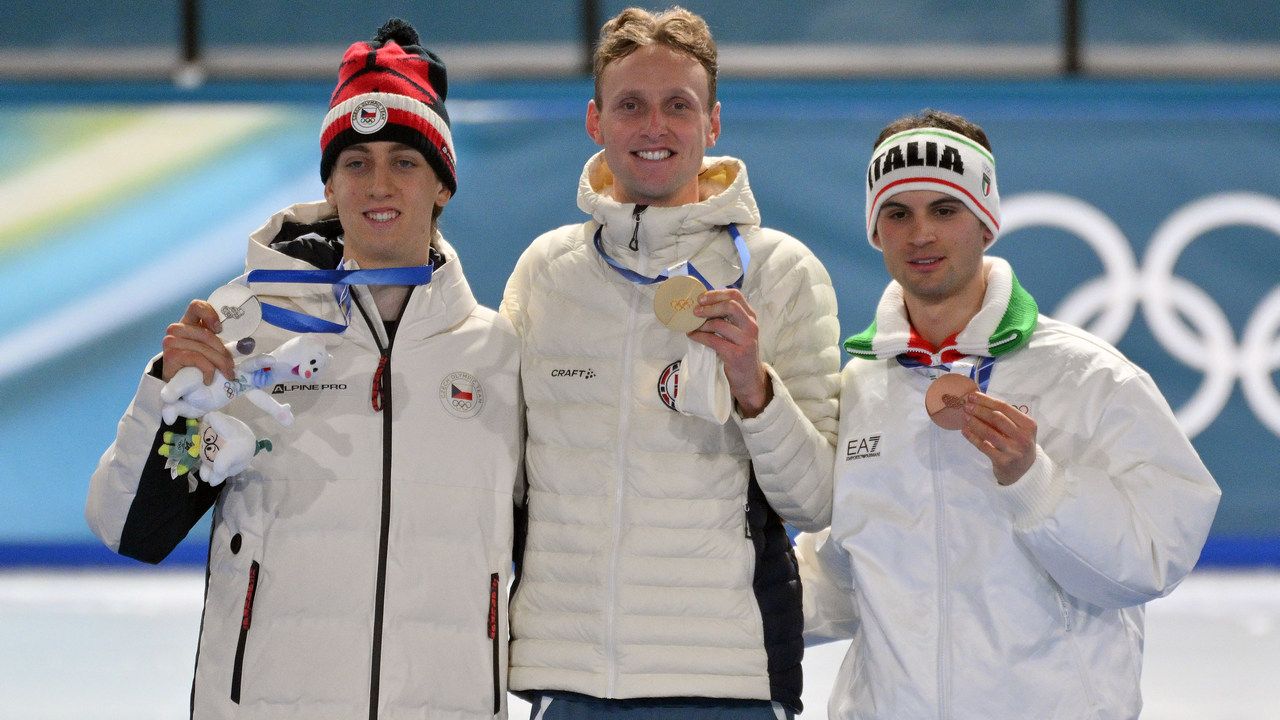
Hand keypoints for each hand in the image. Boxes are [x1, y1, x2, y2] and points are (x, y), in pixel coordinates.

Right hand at [161, 300, 234, 383]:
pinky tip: (208, 379)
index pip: (196, 306)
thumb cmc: (194, 364)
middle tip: (231, 367)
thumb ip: (219, 342)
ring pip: (204, 349)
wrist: (176, 383)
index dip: (210, 314)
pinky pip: (197, 359)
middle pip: (207, 335)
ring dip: (219, 364)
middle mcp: (177, 329)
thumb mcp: (208, 349)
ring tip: (225, 374)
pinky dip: (208, 370)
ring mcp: (171, 341)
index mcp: (188, 323)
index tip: (219, 329)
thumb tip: (245, 346)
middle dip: (223, 353)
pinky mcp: (171, 355)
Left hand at [688, 288, 771, 417]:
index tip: (701, 297)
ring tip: (692, 326)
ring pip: (719, 324)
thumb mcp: (739, 332)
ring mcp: (746, 341)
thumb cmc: (740, 352)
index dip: (716, 294)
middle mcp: (751, 326)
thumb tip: (702, 304)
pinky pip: (713, 340)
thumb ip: (727, 318)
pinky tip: (692, 335)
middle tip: (695, 311)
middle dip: (709, 306)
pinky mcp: (736, 354)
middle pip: (730, 305)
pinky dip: (699, 336)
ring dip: (701, 324)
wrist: (750, 379)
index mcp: (750, 317)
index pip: (736, 295)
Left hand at [961, 391, 1037, 484]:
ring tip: (965, 416)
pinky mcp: (1002, 461)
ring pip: (989, 432)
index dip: (986, 400)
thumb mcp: (1019, 430)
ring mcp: (1013, 450)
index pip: (1005, 407)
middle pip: (997, 418)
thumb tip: (978, 401)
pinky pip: (983, 446)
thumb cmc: (1019, 444)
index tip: (973, 395)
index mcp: (1028, 424)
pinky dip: (972, 437)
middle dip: (979, 410)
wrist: (1025, 471)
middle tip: (966, 406)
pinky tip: (965, 430)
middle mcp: (1022, 437)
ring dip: (974, 422)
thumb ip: (1005, 417)